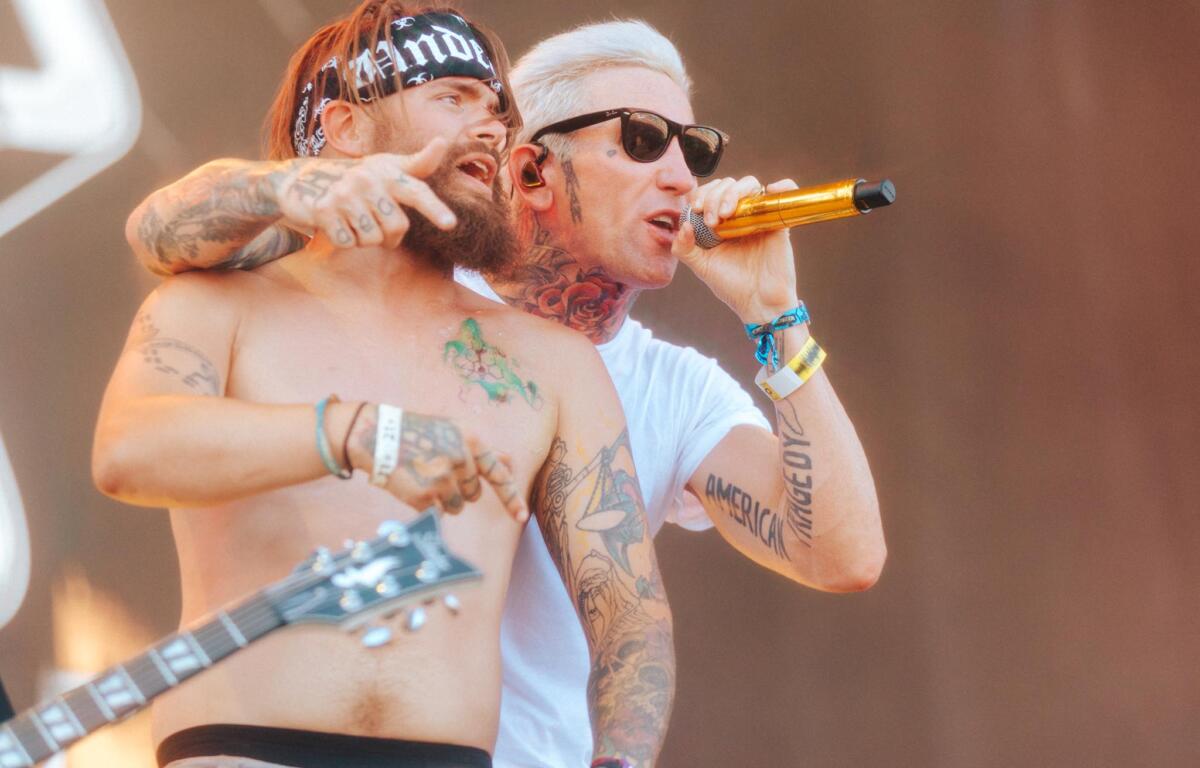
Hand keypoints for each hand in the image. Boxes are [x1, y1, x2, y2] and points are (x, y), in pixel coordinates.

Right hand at [273, 138, 458, 249]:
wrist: (301, 178)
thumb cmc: (356, 178)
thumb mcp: (386, 167)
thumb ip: (417, 164)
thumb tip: (442, 142)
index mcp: (387, 172)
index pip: (417, 191)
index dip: (434, 208)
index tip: (451, 224)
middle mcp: (367, 179)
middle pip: (397, 227)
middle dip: (389, 236)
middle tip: (374, 223)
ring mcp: (344, 194)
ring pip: (372, 239)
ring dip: (364, 238)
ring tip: (353, 220)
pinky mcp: (323, 210)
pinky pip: (347, 242)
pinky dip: (344, 240)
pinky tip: (337, 224)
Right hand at [348, 407, 527, 521]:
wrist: (378, 437)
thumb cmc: (419, 433)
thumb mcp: (454, 431)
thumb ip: (482, 450)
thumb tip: (510, 463)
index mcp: (471, 441)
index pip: (498, 474)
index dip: (512, 498)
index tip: (522, 517)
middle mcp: (460, 460)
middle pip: (474, 494)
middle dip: (459, 489)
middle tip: (437, 472)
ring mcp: (443, 479)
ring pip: (457, 507)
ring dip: (444, 500)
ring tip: (424, 478)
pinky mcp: (425, 496)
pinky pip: (438, 513)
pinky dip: (428, 506)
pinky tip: (414, 487)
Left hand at [672, 175, 801, 322]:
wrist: (758, 303)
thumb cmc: (731, 286)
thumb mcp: (701, 267)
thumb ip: (684, 248)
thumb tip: (684, 224)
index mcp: (722, 222)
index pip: (710, 193)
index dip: (702, 195)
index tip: (696, 210)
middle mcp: (740, 216)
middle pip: (728, 185)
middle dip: (715, 196)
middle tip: (712, 220)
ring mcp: (760, 217)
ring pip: (749, 184)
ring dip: (735, 192)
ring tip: (728, 214)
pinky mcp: (779, 222)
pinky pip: (784, 194)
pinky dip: (781, 185)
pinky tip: (768, 191)